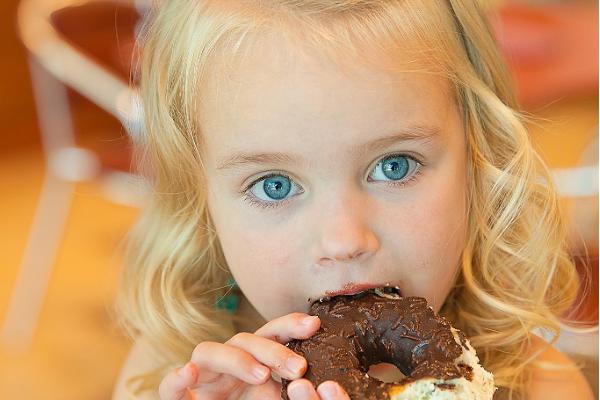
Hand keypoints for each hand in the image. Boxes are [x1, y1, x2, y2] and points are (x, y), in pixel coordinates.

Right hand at [158, 312, 349, 399]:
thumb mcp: (273, 399)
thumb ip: (286, 389)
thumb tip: (312, 383)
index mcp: (251, 362)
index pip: (269, 336)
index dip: (289, 326)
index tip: (314, 325)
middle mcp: (225, 364)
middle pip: (244, 340)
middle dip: (272, 350)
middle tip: (299, 367)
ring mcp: (200, 378)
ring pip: (208, 351)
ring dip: (235, 360)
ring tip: (261, 375)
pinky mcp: (177, 397)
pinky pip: (169, 385)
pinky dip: (176, 378)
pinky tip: (190, 373)